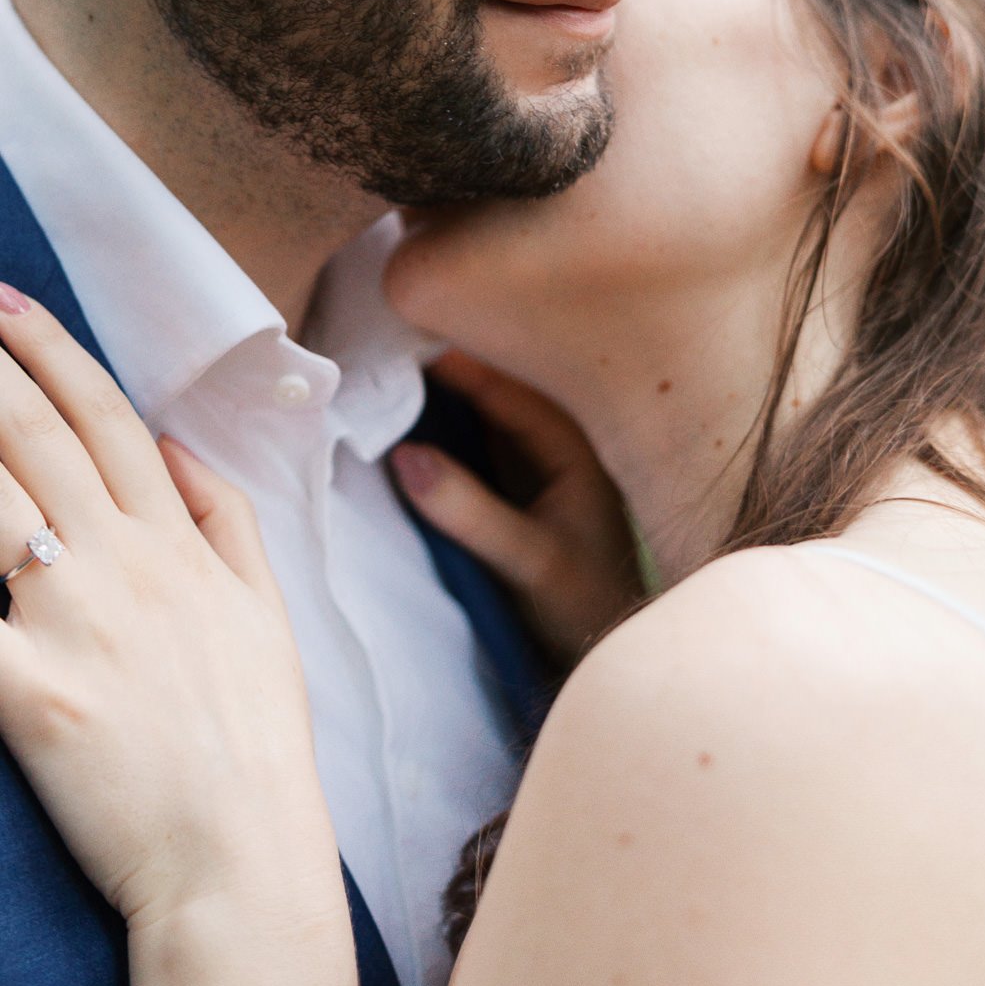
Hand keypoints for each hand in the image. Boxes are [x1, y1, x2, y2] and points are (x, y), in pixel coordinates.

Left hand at [0, 287, 334, 929]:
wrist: (239, 861)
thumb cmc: (255, 745)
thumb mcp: (268, 617)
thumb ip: (227, 521)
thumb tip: (177, 445)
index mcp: (181, 546)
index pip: (109, 420)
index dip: (52, 352)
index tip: (6, 304)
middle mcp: (126, 565)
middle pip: (37, 436)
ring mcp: (73, 624)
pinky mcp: (27, 693)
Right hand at [391, 352, 645, 662]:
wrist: (606, 645)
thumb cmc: (584, 605)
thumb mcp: (529, 561)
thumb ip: (470, 513)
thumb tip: (403, 456)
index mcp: (576, 447)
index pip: (509, 386)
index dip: (454, 361)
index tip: (398, 340)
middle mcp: (558, 444)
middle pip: (493, 387)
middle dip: (441, 368)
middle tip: (377, 346)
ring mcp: (534, 464)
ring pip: (479, 411)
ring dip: (436, 395)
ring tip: (377, 372)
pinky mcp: (513, 487)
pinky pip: (473, 440)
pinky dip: (438, 427)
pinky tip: (398, 417)